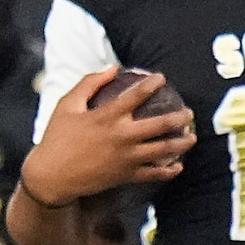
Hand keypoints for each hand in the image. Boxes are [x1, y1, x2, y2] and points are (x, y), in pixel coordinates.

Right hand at [20, 67, 193, 207]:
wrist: (52, 176)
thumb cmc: (57, 137)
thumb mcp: (67, 105)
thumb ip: (89, 83)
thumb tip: (112, 68)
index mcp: (107, 117)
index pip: (136, 95)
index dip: (152, 84)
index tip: (162, 78)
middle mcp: (122, 136)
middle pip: (161, 124)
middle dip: (180, 117)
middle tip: (189, 113)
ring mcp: (127, 158)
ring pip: (164, 150)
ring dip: (182, 143)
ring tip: (192, 137)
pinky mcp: (127, 175)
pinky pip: (155, 173)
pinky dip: (169, 170)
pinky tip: (178, 166)